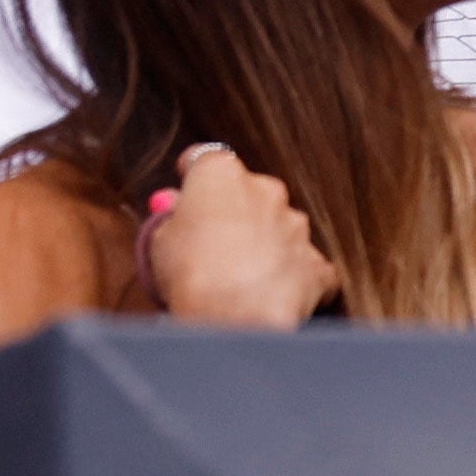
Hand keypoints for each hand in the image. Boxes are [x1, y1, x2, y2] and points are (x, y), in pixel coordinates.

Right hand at [144, 144, 340, 329]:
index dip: (195, 175)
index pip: (206, 160)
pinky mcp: (316, 263)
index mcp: (222, 175)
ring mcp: (297, 225)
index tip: (187, 187)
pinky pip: (305, 267)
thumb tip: (177, 207)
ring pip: (279, 228)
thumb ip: (173, 217)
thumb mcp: (159, 241)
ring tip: (238, 280)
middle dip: (234, 214)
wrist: (235, 315)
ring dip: (264, 245)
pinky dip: (292, 278)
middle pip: (249, 193)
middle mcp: (267, 189)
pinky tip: (272, 298)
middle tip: (212, 245)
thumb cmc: (189, 274)